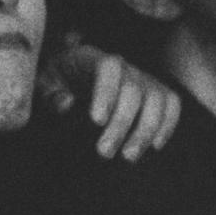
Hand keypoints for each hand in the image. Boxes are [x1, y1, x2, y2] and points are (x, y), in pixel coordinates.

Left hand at [38, 36, 180, 161]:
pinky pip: (172, 103)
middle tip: (104, 152)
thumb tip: (67, 103)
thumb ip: (50, 93)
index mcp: (92, 58)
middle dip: (121, 123)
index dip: (106, 93)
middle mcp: (123, 65)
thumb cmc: (56, 81)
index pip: (108, 68)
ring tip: (128, 156)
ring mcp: (142, 77)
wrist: (72, 73)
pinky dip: (167, 124)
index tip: (96, 122)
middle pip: (133, 90)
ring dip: (145, 130)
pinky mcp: (155, 91)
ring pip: (156, 99)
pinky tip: (154, 146)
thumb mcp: (44, 84)